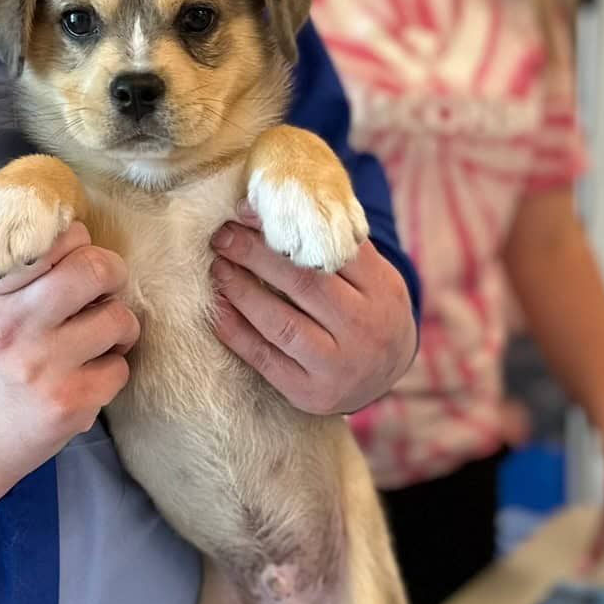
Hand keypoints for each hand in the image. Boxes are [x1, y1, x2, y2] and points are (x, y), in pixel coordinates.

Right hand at [0, 222, 138, 491]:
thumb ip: (6, 272)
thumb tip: (61, 234)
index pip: (55, 239)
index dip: (77, 242)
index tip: (75, 259)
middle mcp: (15, 326)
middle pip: (96, 269)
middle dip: (112, 272)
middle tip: (105, 286)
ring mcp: (46, 367)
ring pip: (118, 319)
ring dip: (117, 324)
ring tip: (100, 335)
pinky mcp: (70, 404)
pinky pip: (120, 368)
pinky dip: (110, 369)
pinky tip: (87, 374)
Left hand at [209, 208, 416, 414]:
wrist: (386, 376)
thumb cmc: (369, 311)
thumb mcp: (371, 276)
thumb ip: (333, 245)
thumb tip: (263, 210)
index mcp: (382, 289)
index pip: (330, 250)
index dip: (283, 229)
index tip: (246, 212)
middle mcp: (364, 328)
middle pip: (304, 283)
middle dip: (255, 255)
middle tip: (223, 236)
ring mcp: (338, 365)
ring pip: (281, 323)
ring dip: (241, 291)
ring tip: (218, 268)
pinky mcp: (311, 393)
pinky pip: (264, 358)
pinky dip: (235, 331)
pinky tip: (218, 308)